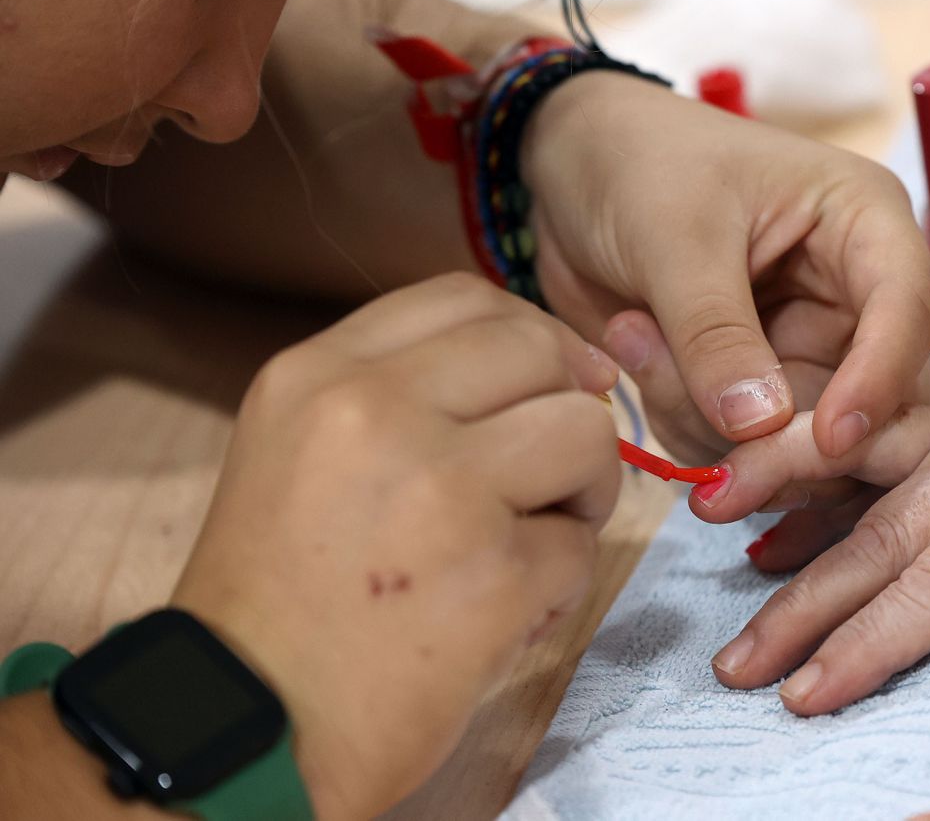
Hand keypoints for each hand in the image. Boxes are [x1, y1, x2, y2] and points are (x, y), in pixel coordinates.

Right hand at [169, 273, 621, 818]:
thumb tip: (538, 360)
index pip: (465, 297)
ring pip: (584, 435)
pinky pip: (579, 547)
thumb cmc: (276, 602)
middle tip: (549, 473)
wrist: (246, 730)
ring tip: (533, 540)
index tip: (553, 379)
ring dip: (581, 491)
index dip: (531, 333)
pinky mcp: (494, 575)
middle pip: (540, 353)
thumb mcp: (297, 453)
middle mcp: (375, 414)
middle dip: (567, 408)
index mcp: (319, 377)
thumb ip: (395, 395)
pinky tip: (504, 613)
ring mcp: (441, 491)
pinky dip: (558, 584)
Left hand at [526, 71, 929, 464]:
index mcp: (865, 223)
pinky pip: (746, 444)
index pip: (907, 312)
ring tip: (632, 340)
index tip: (831, 440)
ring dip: (709, 419)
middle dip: (779, 428)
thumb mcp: (674, 234)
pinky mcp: (758, 384)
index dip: (879, 382)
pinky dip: (687, 424)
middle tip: (697, 419)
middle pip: (863, 398)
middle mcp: (852, 294)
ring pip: (797, 434)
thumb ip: (715, 332)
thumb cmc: (635, 160)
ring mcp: (806, 345)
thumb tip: (760, 426)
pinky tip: (635, 353)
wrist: (563, 172)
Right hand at [693, 312, 929, 713]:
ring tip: (703, 522)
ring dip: (780, 501)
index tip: (805, 695)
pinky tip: (769, 506)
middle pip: (875, 542)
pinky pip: (876, 444)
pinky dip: (817, 469)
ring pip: (856, 471)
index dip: (867, 644)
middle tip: (733, 664)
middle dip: (801, 608)